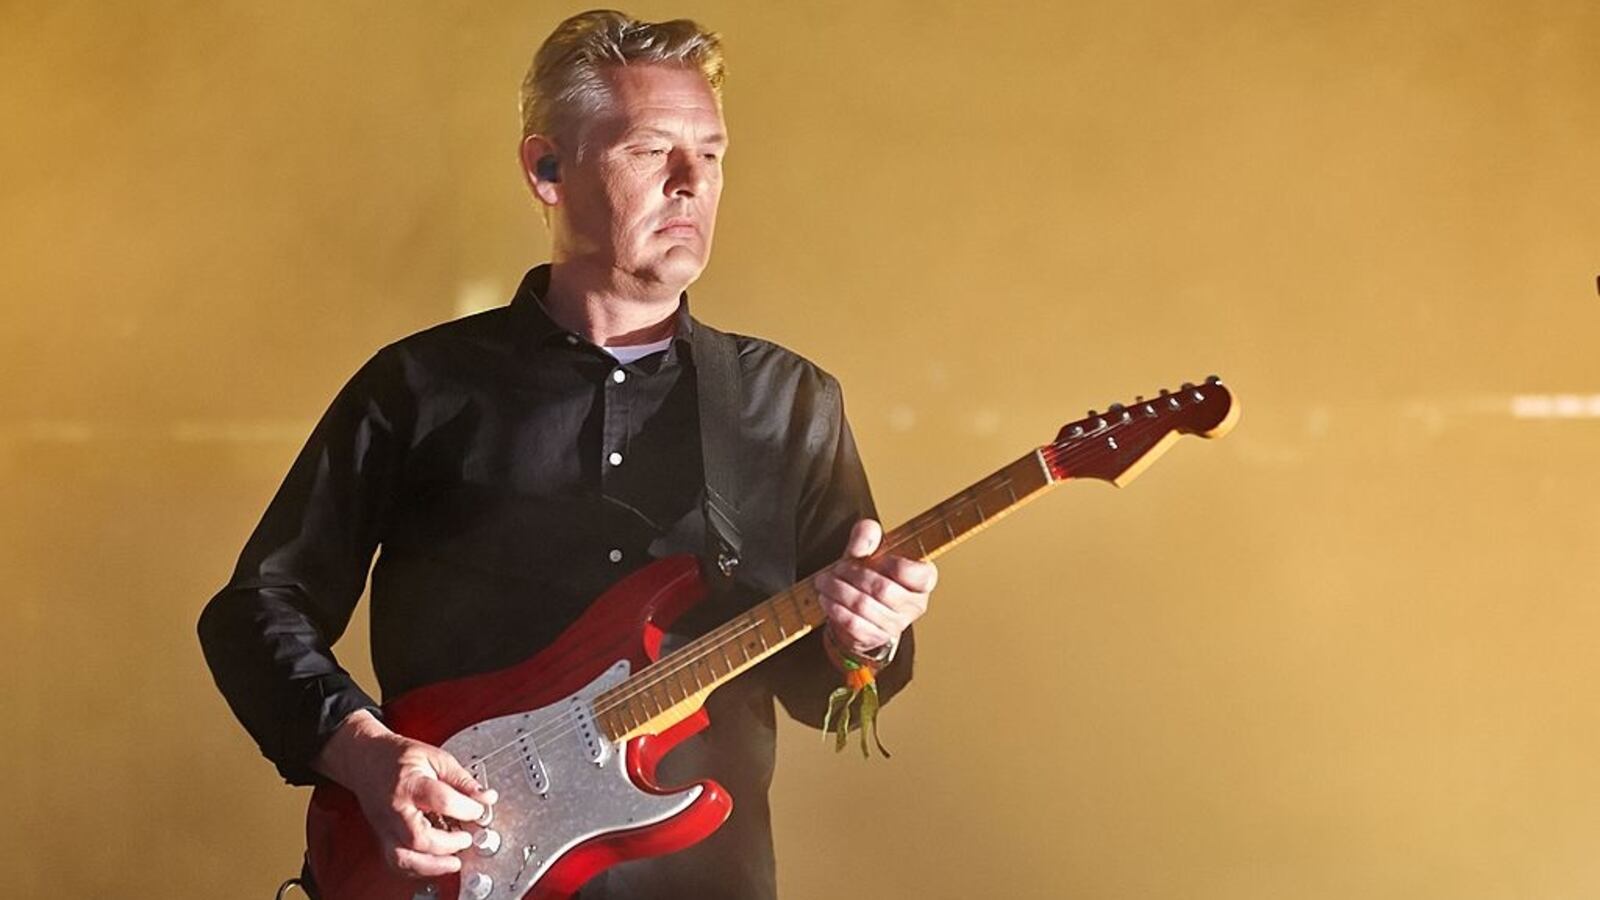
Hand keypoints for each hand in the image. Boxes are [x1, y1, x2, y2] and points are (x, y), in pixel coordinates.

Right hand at [314, 710, 498, 877]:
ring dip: (432, 866)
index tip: (480, 810)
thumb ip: (462, 779)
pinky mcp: (383, 838)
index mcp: (409, 784)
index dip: (467, 808)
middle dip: (449, 844)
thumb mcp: (435, 757)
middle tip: (466, 838)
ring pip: (404, 858)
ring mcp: (386, 827)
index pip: (442, 800)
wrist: (365, 759)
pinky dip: (418, 869)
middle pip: (420, 838)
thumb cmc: (397, 757)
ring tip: (454, 862)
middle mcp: (395, 810)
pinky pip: (397, 863)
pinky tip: (435, 863)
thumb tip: (485, 797)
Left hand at [811, 518, 936, 658]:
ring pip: (863, 606)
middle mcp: (915, 605)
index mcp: (923, 580)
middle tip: (838, 568)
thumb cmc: (872, 575)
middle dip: (854, 575)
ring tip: (825, 581)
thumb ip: (867, 536)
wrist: (862, 609)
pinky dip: (835, 609)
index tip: (874, 558)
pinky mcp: (876, 639)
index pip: (919, 575)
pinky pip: (853, 624)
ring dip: (838, 591)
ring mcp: (896, 625)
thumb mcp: (870, 550)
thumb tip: (864, 537)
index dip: (893, 564)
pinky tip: (826, 598)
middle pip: (883, 589)